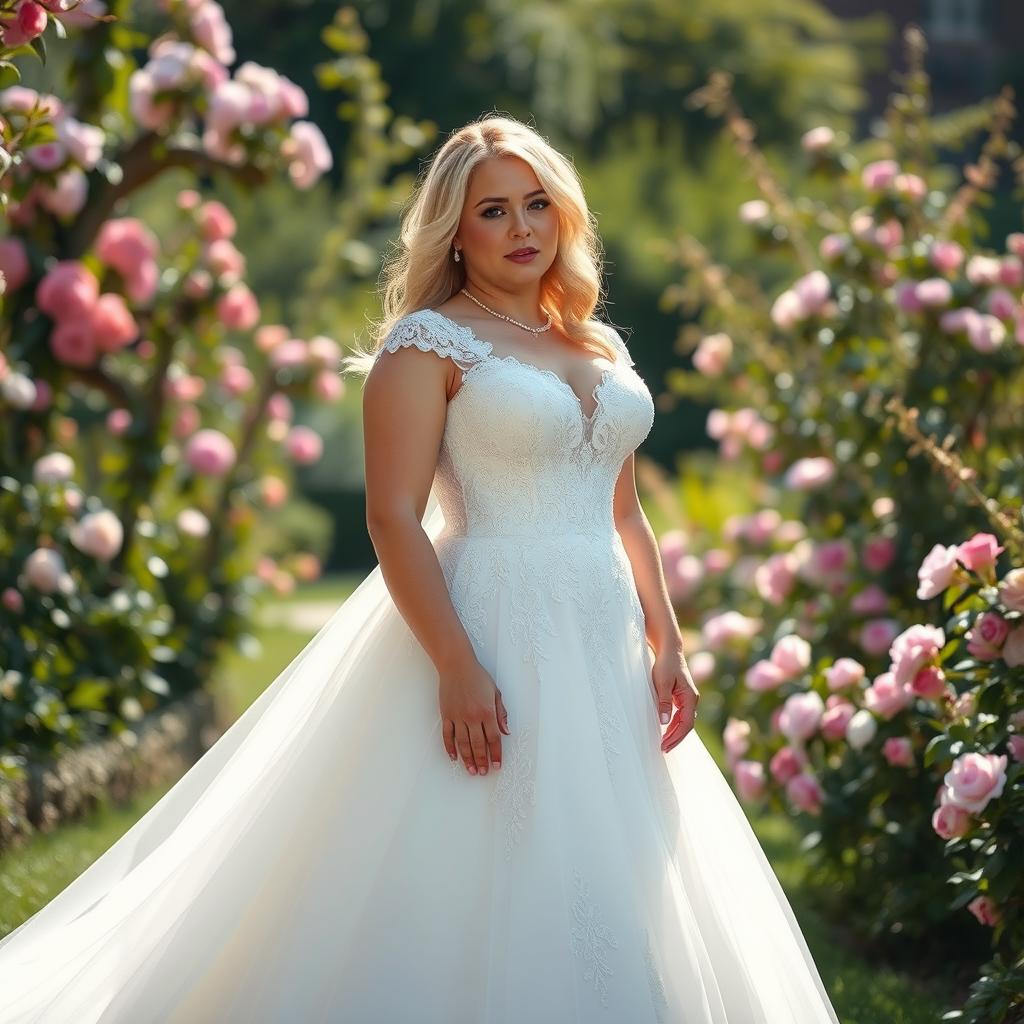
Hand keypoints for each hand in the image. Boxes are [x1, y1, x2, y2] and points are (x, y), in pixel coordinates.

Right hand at [438, 658, 508, 775]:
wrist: (457, 666)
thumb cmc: (478, 677)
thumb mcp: (495, 692)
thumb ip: (501, 713)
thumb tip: (506, 731)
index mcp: (487, 711)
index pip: (493, 738)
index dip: (495, 753)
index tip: (496, 766)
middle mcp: (472, 716)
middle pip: (478, 744)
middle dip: (482, 760)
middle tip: (482, 773)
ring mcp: (458, 717)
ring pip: (463, 743)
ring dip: (467, 758)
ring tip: (471, 770)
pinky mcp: (446, 715)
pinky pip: (447, 735)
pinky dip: (450, 747)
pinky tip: (453, 757)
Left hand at [651, 648, 698, 753]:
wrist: (670, 650)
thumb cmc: (665, 664)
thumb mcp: (662, 682)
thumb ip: (664, 702)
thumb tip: (664, 722)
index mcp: (690, 697)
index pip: (686, 723)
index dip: (676, 736)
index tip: (665, 745)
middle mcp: (692, 700)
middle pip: (687, 725)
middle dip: (676, 738)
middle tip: (663, 749)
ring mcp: (688, 699)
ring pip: (684, 721)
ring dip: (675, 733)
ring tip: (664, 744)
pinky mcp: (682, 697)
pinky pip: (681, 715)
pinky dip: (674, 725)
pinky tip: (667, 731)